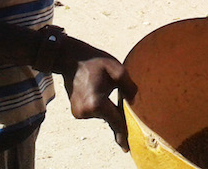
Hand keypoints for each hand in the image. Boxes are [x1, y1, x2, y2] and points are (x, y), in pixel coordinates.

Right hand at [57, 37, 136, 151]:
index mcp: (96, 103)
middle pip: (109, 117)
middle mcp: (86, 112)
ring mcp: (79, 113)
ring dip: (106, 106)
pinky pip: (94, 112)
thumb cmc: (96, 62)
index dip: (123, 132)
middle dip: (116, 110)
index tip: (127, 148)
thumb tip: (136, 100)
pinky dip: (99, 105)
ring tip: (100, 85)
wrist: (72, 59)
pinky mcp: (76, 112)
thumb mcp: (116, 69)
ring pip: (102, 114)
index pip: (115, 120)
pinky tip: (96, 90)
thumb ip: (128, 85)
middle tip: (112, 93)